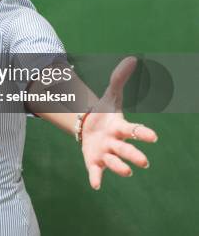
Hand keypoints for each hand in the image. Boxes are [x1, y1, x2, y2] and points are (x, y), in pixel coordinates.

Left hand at [80, 56, 158, 189]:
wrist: (88, 126)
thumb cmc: (104, 113)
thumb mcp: (110, 95)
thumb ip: (119, 79)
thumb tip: (131, 58)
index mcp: (121, 128)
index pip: (135, 131)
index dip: (143, 134)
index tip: (153, 137)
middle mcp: (116, 143)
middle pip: (127, 150)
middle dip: (135, 156)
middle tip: (144, 162)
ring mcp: (105, 154)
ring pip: (114, 162)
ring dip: (120, 167)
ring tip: (127, 172)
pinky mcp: (94, 162)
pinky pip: (96, 172)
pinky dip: (96, 178)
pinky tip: (95, 184)